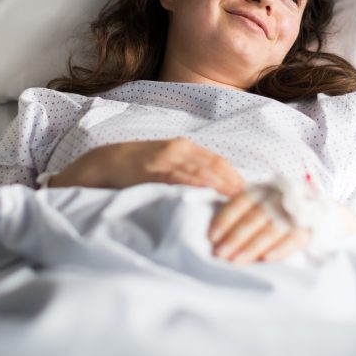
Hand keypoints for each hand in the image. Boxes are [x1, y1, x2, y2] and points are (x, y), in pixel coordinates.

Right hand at [48, 137, 244, 197]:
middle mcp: (178, 149)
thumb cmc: (136, 171)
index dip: (237, 179)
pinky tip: (206, 198)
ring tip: (238, 207)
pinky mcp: (149, 169)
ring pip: (199, 171)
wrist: (101, 164)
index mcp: (184, 148)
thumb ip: (188, 175)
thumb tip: (215, 195)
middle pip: (215, 166)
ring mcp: (163, 158)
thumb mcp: (166, 168)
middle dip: (235, 186)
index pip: (219, 163)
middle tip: (254, 206)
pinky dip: (193, 187)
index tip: (254, 197)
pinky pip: (175, 178)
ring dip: (220, 188)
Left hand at [208, 187, 310, 263]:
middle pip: (252, 219)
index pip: (239, 203)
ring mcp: (293, 212)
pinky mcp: (308, 227)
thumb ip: (241, 212)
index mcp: (262, 190)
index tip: (212, 238)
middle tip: (220, 254)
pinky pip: (294, 240)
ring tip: (236, 261)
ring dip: (252, 247)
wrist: (315, 206)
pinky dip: (280, 249)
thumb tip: (217, 233)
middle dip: (234, 238)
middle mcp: (277, 198)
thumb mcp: (259, 201)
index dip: (224, 220)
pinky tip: (267, 260)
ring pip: (270, 231)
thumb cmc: (277, 207)